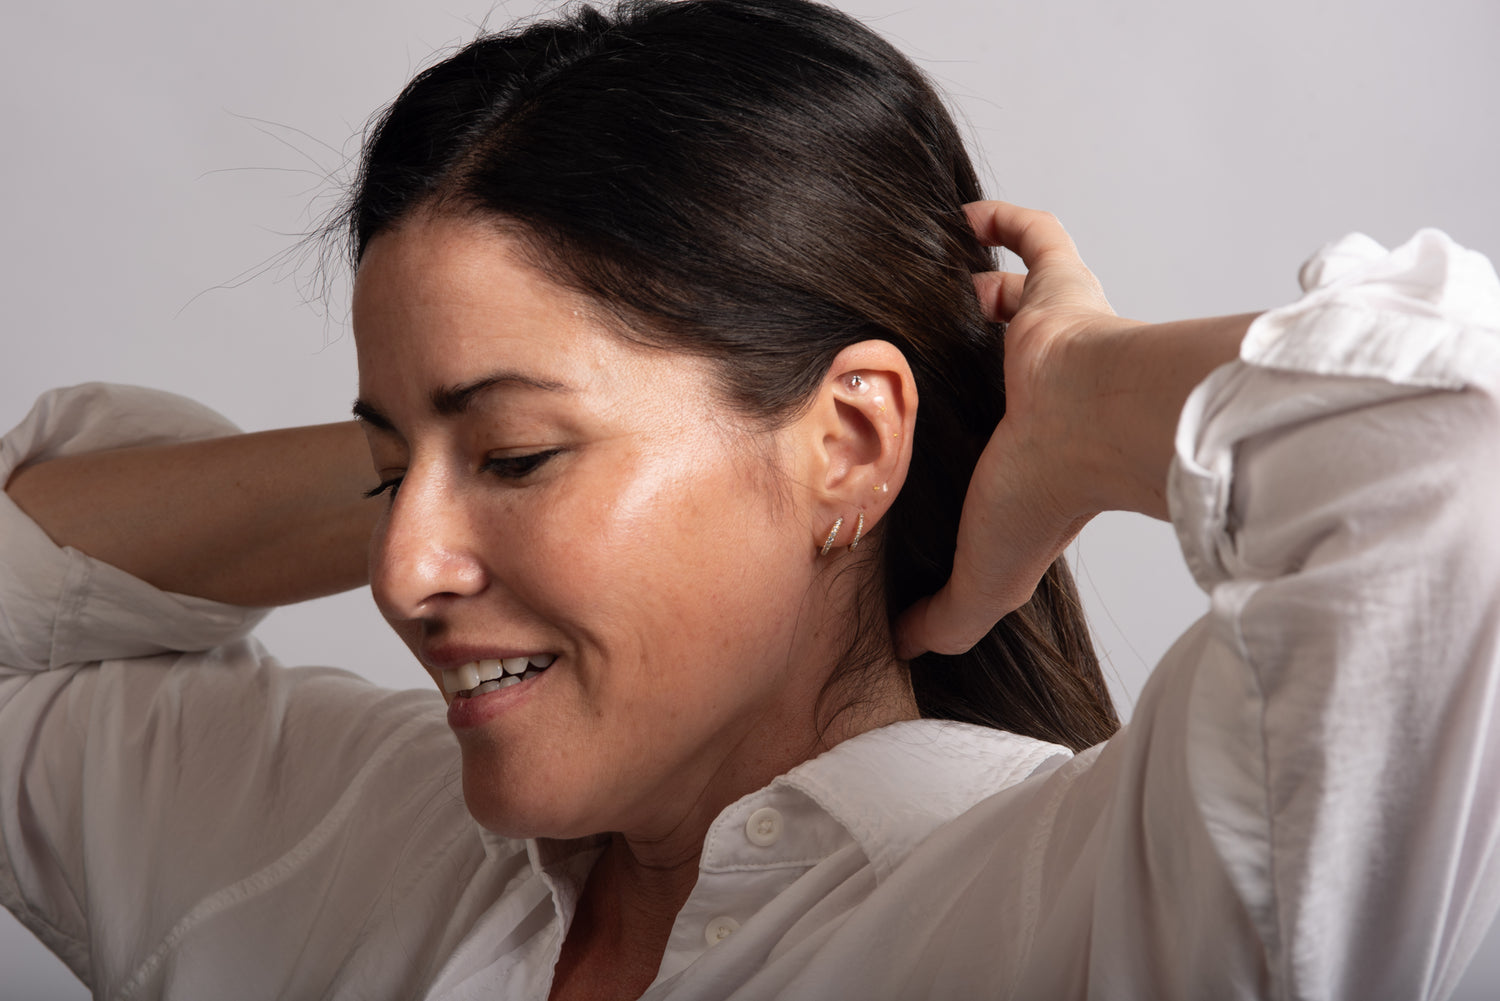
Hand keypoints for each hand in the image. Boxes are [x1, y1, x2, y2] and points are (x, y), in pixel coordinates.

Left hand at [894, 202, 1137, 657]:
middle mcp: (1035, 391)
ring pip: (1009, 301)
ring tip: (916, 278)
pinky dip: (1003, 220)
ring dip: (973, 289)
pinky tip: (959, 216)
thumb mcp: (983, 580)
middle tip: (905, 343)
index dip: (954, 429)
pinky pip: (1035, 236)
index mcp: (1025, 450)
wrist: (1097, 426)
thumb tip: (907, 646)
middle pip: (989, 363)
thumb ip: (948, 617)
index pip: (986, 435)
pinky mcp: (1058, 290)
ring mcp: (1049, 338)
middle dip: (958, 353)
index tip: (913, 427)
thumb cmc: (1048, 498)